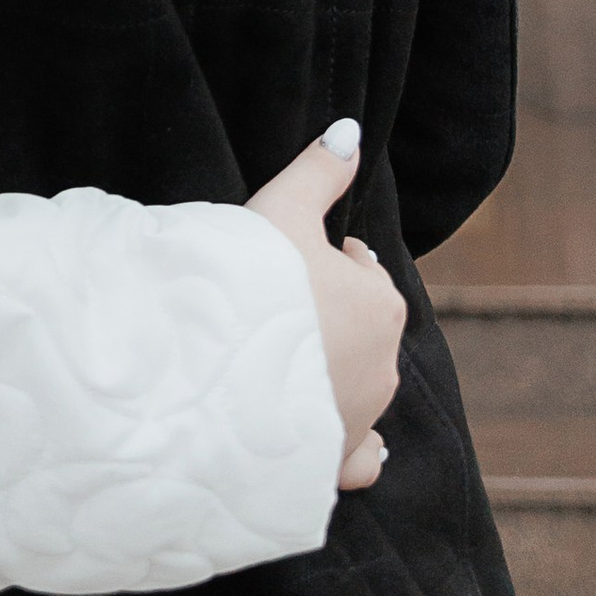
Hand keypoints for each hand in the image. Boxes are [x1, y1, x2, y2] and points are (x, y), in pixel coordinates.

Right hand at [245, 123, 405, 493]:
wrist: (211, 377)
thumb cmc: (250, 286)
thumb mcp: (281, 210)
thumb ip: (319, 171)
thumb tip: (352, 131)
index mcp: (380, 305)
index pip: (364, 270)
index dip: (327, 257)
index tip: (287, 256)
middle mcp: (384, 367)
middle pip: (363, 327)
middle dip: (332, 315)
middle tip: (278, 303)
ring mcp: (359, 419)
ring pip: (360, 387)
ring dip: (333, 371)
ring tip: (281, 358)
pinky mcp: (333, 464)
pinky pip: (357, 456)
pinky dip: (351, 445)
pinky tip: (330, 434)